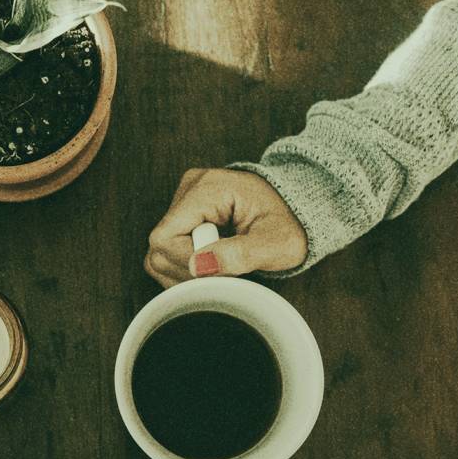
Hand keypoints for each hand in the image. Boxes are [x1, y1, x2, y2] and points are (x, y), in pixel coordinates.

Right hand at [145, 168, 306, 286]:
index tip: (221, 270)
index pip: (166, 238)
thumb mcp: (277, 243)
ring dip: (188, 271)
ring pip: (160, 253)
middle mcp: (189, 188)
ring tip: (222, 265)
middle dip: (190, 270)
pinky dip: (188, 266)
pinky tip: (213, 261)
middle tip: (226, 269)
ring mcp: (184, 198)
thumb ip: (241, 254)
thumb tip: (199, 266)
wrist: (297, 210)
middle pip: (159, 247)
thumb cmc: (291, 224)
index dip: (188, 264)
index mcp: (208, 188)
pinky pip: (167, 250)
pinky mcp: (184, 213)